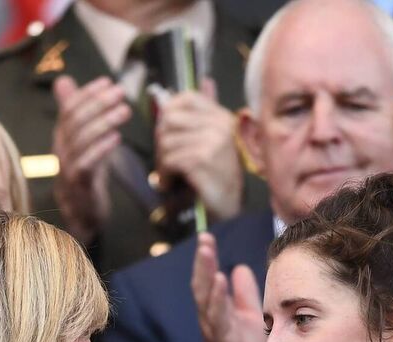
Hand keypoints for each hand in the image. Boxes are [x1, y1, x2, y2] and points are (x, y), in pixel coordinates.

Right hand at [51, 75, 130, 245]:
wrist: (81, 211)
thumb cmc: (84, 171)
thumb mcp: (82, 138)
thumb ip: (75, 111)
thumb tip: (63, 80)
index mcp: (62, 135)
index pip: (70, 108)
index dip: (88, 93)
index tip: (107, 81)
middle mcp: (61, 148)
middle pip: (76, 120)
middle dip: (99, 103)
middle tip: (120, 92)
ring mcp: (68, 166)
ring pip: (82, 139)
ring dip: (105, 122)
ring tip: (125, 110)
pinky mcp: (78, 183)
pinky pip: (87, 162)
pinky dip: (102, 148)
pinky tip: (117, 138)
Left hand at [154, 79, 243, 220]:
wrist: (232, 209)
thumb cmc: (220, 176)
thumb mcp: (217, 140)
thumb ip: (209, 111)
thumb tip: (206, 81)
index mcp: (221, 117)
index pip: (186, 97)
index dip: (168, 112)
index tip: (165, 133)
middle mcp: (219, 125)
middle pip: (170, 119)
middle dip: (160, 141)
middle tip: (163, 161)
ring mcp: (213, 141)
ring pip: (167, 142)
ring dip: (161, 162)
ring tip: (167, 176)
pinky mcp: (203, 159)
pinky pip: (171, 160)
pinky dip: (164, 175)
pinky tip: (169, 184)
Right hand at [192, 233, 266, 341]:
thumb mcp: (247, 318)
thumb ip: (243, 295)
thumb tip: (238, 267)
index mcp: (215, 312)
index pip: (207, 281)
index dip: (205, 260)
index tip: (206, 237)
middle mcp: (210, 321)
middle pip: (202, 287)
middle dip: (202, 262)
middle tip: (203, 239)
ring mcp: (215, 334)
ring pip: (206, 301)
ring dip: (205, 275)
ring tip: (208, 253)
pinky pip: (217, 320)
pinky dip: (216, 300)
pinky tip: (218, 283)